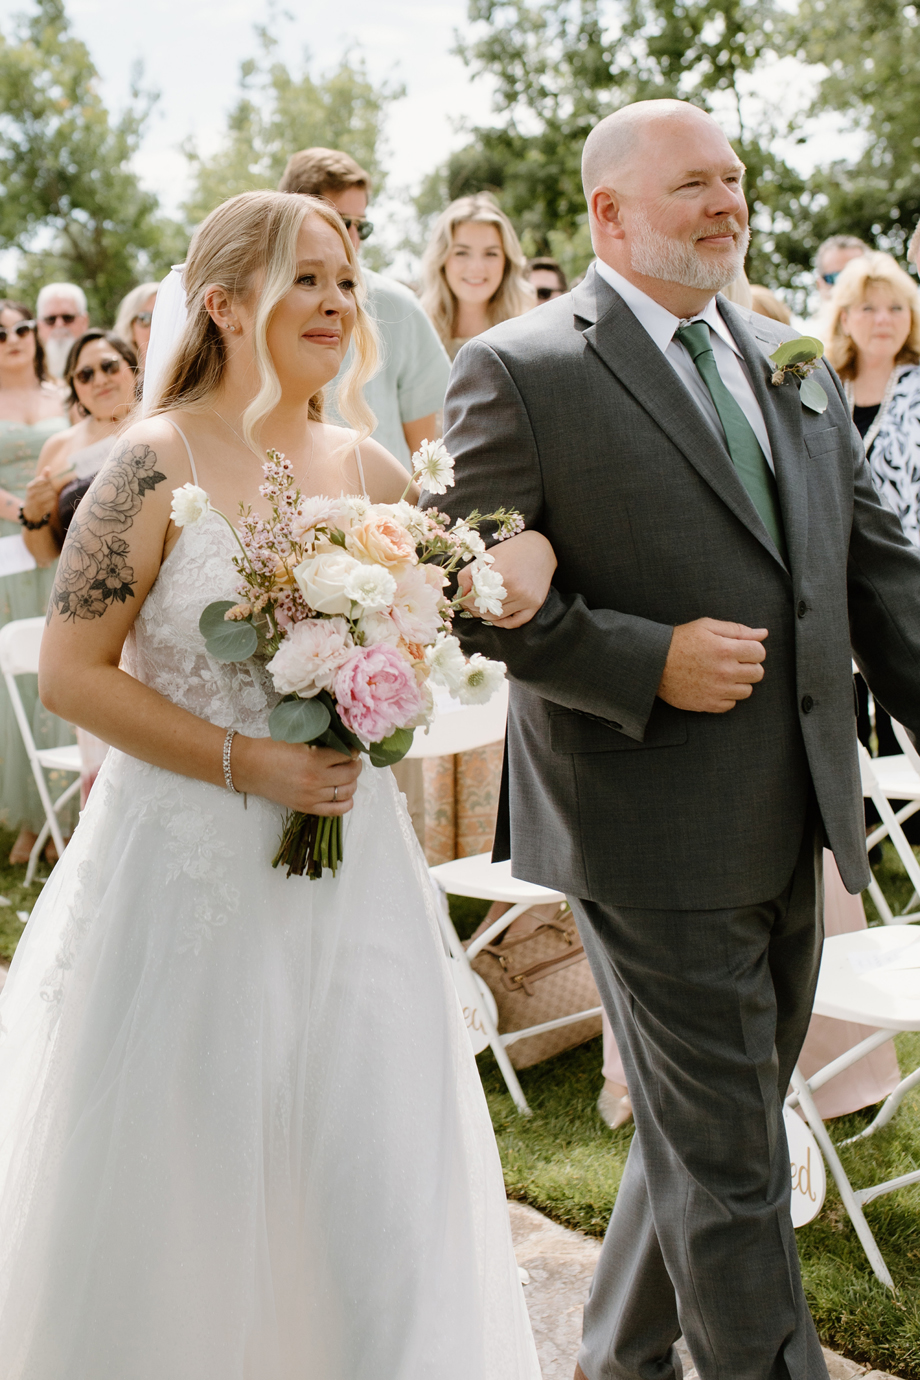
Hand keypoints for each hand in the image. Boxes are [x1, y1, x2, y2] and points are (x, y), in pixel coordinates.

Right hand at [22, 469, 57, 522]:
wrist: (30, 511)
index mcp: (30, 487)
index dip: (48, 481)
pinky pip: (52, 503)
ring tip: (51, 496)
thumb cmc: (35, 495)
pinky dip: (53, 502)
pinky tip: (50, 502)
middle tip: (51, 490)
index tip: (48, 484)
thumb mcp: (36, 486)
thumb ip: (43, 477)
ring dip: (54, 495)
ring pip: (52, 495)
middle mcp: (31, 494)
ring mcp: (36, 502)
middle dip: (52, 488)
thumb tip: (48, 468)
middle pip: (49, 487)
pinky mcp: (41, 509)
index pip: (43, 480)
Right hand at [233, 737, 361, 813]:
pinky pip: (337, 810)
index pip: (347, 755)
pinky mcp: (307, 807)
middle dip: (355, 765)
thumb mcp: (298, 737)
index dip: (353, 749)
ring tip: (347, 774)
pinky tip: (345, 793)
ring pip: (348, 791)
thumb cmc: (271, 749)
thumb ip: (320, 740)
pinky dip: (347, 802)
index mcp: (313, 759)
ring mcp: (312, 796)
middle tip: (352, 759)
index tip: (353, 746)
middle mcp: (315, 780)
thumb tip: (344, 739)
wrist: (250, 767)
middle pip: (351, 774)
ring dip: (352, 781)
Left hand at [457, 530, 556, 628]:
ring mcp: (526, 598)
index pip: (475, 597)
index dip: (465, 600)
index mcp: (501, 574)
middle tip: (470, 604)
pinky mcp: (535, 604)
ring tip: (481, 607)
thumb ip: (469, 574)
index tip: (463, 598)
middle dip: (474, 608)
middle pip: (485, 609)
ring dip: (486, 615)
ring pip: (498, 617)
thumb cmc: (512, 550)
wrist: (542, 548)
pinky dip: (503, 623)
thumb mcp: (487, 556)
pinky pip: (516, 622)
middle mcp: (515, 588)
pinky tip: (497, 617)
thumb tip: (460, 594)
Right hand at [657, 617, 766, 712]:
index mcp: (726, 649)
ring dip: (739, 682)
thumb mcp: (706, 626)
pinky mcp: (708, 704)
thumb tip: (762, 633)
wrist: (653, 663)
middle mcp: (725, 672)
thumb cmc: (679, 642)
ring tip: (723, 674)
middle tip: (732, 661)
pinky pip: (731, 704)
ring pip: (747, 691)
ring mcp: (717, 691)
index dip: (752, 649)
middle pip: (758, 673)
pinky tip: (714, 686)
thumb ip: (737, 630)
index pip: (759, 653)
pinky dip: (726, 696)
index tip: (741, 649)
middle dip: (749, 665)